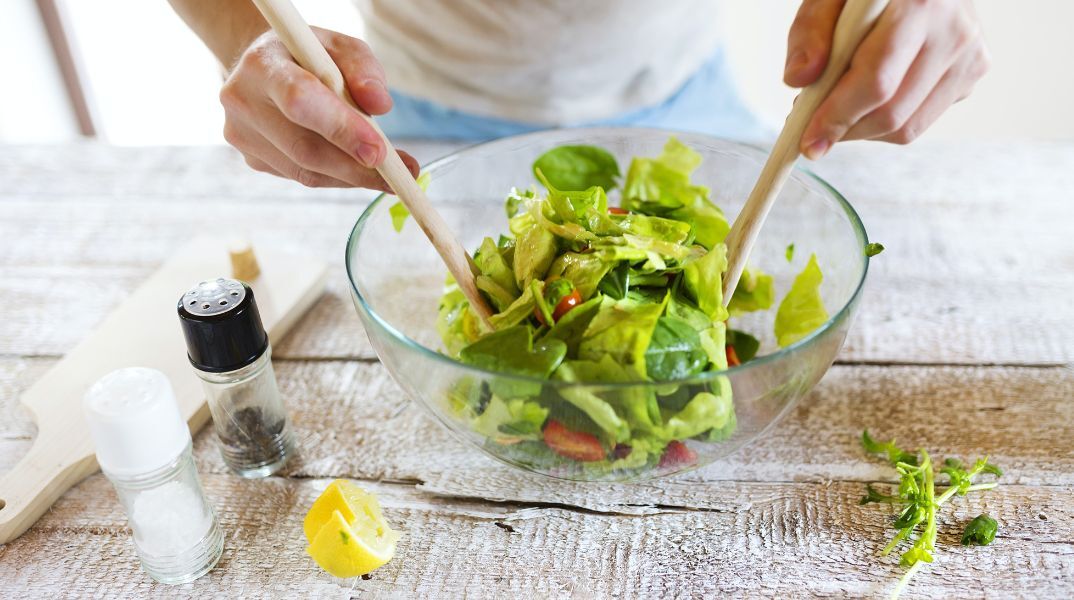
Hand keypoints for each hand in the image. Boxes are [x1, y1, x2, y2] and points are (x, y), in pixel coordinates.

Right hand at [220, 27, 418, 189]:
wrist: (265, 67)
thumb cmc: (308, 55)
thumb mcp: (340, 47)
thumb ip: (363, 69)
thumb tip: (380, 104)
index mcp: (262, 64)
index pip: (300, 101)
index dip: (341, 129)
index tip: (379, 152)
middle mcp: (242, 101)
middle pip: (303, 148)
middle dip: (355, 167)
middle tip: (398, 175)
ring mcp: (242, 136)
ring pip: (305, 172)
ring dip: (351, 177)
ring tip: (389, 174)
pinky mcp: (252, 159)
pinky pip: (303, 178)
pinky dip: (337, 177)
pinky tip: (356, 167)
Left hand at [785, 0, 989, 158]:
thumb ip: (811, 29)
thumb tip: (798, 79)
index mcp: (921, 3)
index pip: (876, 81)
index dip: (837, 116)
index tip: (807, 141)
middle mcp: (956, 32)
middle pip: (891, 113)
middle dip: (844, 131)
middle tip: (812, 126)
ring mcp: (971, 56)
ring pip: (907, 127)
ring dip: (862, 131)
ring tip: (837, 107)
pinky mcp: (972, 73)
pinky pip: (920, 121)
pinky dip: (884, 123)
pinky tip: (868, 97)